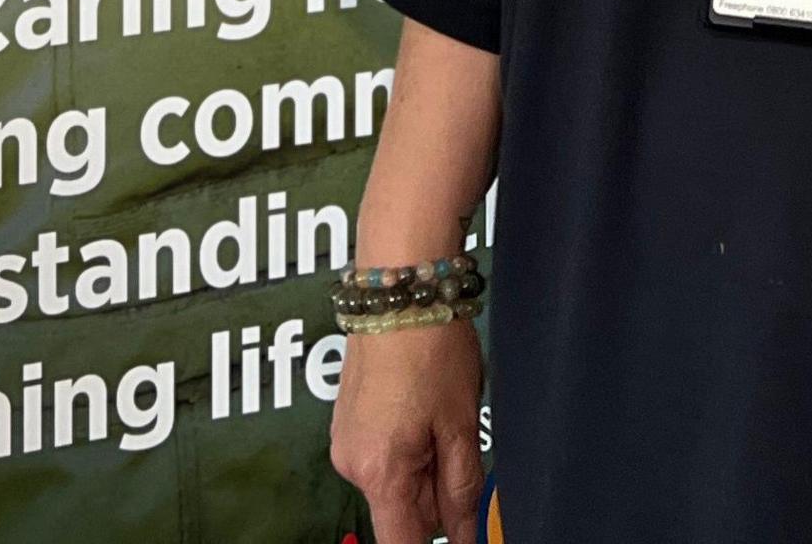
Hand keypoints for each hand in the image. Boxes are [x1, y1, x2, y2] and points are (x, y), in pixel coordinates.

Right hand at [331, 318, 487, 543]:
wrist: (399, 292)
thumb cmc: (432, 351)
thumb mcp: (461, 425)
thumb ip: (462, 490)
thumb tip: (466, 537)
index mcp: (380, 473)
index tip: (462, 532)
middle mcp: (352, 466)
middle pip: (402, 513)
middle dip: (437, 497)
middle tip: (460, 444)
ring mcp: (344, 443)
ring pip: (395, 483)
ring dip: (425, 469)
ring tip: (444, 418)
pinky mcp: (347, 424)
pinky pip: (382, 457)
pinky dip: (409, 449)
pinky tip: (425, 411)